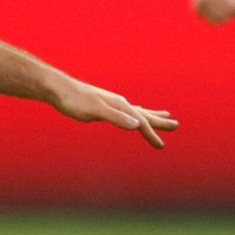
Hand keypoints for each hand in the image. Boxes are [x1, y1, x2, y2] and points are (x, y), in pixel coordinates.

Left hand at [52, 79, 179, 148]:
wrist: (58, 89)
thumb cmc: (75, 101)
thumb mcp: (96, 111)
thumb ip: (116, 117)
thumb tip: (137, 124)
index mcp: (120, 105)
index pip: (140, 122)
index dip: (151, 134)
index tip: (161, 146)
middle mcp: (119, 103)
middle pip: (144, 114)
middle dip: (159, 121)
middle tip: (176, 125)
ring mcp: (112, 104)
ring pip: (137, 111)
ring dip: (151, 115)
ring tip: (164, 115)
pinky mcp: (103, 106)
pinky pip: (126, 112)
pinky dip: (135, 115)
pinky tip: (133, 115)